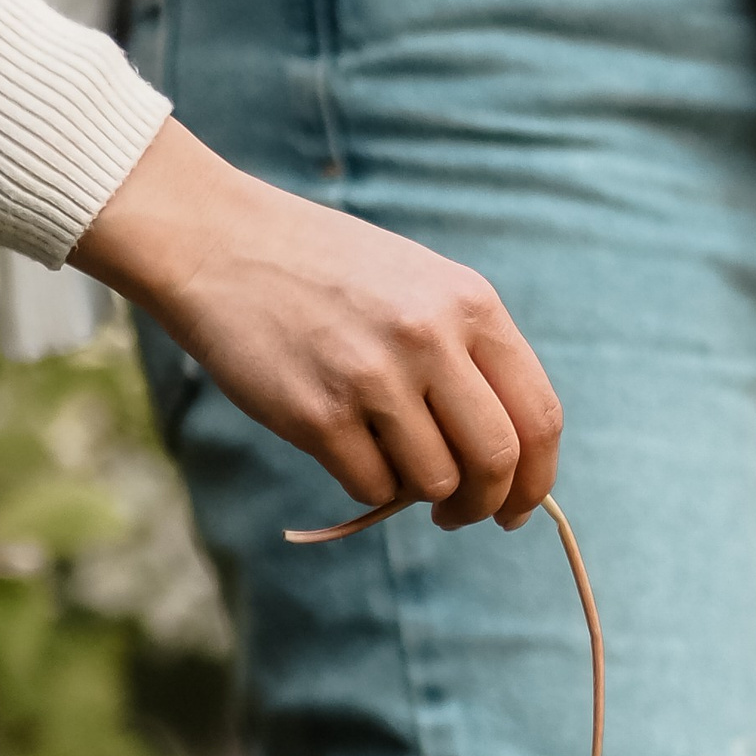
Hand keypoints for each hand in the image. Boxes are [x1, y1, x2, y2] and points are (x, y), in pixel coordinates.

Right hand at [71, 119, 560, 527]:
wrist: (217, 240)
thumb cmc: (326, 272)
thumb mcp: (418, 286)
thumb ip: (470, 358)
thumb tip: (512, 463)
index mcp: (469, 302)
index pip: (538, 416)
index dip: (536, 480)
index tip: (517, 507)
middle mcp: (428, 337)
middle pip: (496, 462)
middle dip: (487, 505)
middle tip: (462, 515)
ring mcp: (373, 376)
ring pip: (434, 483)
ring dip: (417, 491)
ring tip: (385, 453)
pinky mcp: (318, 415)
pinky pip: (371, 488)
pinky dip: (365, 484)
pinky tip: (340, 442)